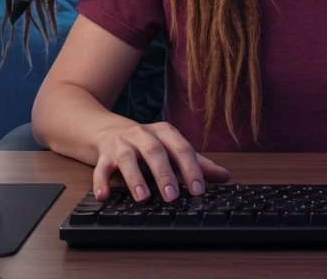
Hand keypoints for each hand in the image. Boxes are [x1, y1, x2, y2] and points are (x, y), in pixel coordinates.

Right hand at [91, 122, 231, 202]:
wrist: (106, 129)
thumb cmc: (146, 143)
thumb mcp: (171, 148)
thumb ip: (196, 163)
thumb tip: (226, 176)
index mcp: (164, 133)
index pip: (181, 148)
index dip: (191, 169)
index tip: (198, 190)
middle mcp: (142, 135)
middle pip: (155, 152)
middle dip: (164, 174)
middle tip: (172, 197)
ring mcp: (121, 144)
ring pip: (127, 159)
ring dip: (135, 178)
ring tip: (143, 198)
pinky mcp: (103, 155)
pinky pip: (100, 168)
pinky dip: (101, 182)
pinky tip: (103, 196)